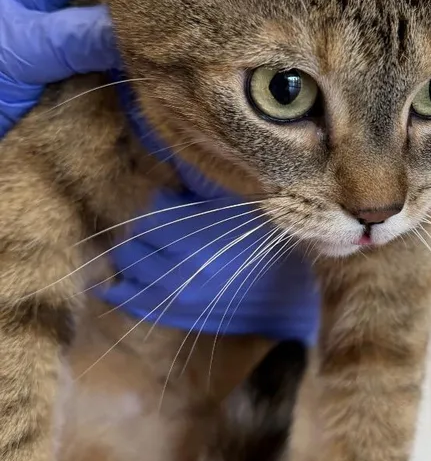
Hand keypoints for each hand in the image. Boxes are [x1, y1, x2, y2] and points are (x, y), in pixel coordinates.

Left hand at [102, 190, 319, 341]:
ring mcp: (171, 295)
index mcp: (200, 236)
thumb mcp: (242, 205)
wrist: (281, 302)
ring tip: (150, 241)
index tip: (177, 200)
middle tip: (165, 220)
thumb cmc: (265, 246)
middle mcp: (180, 267)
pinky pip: (125, 297)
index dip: (164, 199)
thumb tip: (170, 145)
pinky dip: (119, 283)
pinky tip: (122, 274)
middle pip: (135, 233)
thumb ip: (202, 178)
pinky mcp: (168, 314)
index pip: (154, 207)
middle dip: (146, 221)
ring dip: (132, 247)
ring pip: (125, 262)